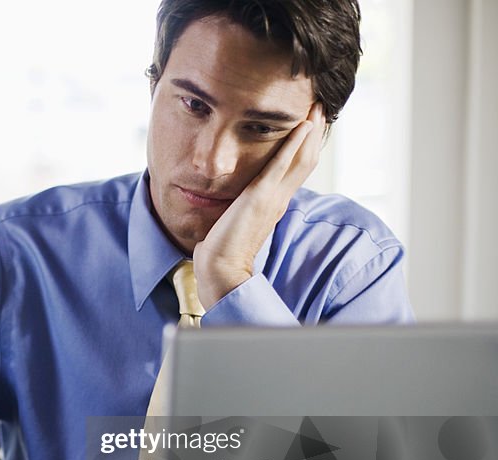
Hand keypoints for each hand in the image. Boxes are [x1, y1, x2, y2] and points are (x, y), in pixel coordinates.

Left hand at [192, 102, 326, 308]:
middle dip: (314, 132)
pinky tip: (303, 125)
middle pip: (306, 160)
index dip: (306, 147)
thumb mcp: (236, 220)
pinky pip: (282, 164)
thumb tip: (235, 201)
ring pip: (301, 158)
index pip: (296, 170)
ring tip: (317, 107)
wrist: (220, 269)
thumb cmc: (223, 250)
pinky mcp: (261, 197)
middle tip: (321, 107)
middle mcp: (280, 199)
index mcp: (275, 204)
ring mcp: (273, 197)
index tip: (310, 124)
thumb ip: (242, 208)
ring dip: (310, 131)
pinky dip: (294, 144)